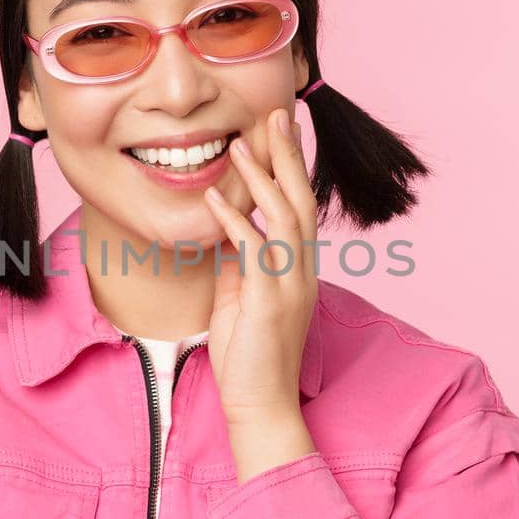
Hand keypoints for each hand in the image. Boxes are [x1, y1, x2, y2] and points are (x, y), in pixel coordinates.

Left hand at [201, 106, 318, 427]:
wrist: (260, 404)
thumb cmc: (248, 354)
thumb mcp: (241, 297)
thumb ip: (240, 263)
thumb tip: (228, 229)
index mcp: (298, 268)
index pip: (300, 205)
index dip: (294, 166)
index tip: (284, 129)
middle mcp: (301, 271)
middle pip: (301, 199)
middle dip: (289, 155)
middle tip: (279, 114)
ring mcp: (290, 285)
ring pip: (284, 217)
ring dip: (263, 178)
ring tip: (242, 144)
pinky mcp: (269, 301)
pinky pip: (254, 250)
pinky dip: (234, 220)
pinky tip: (217, 196)